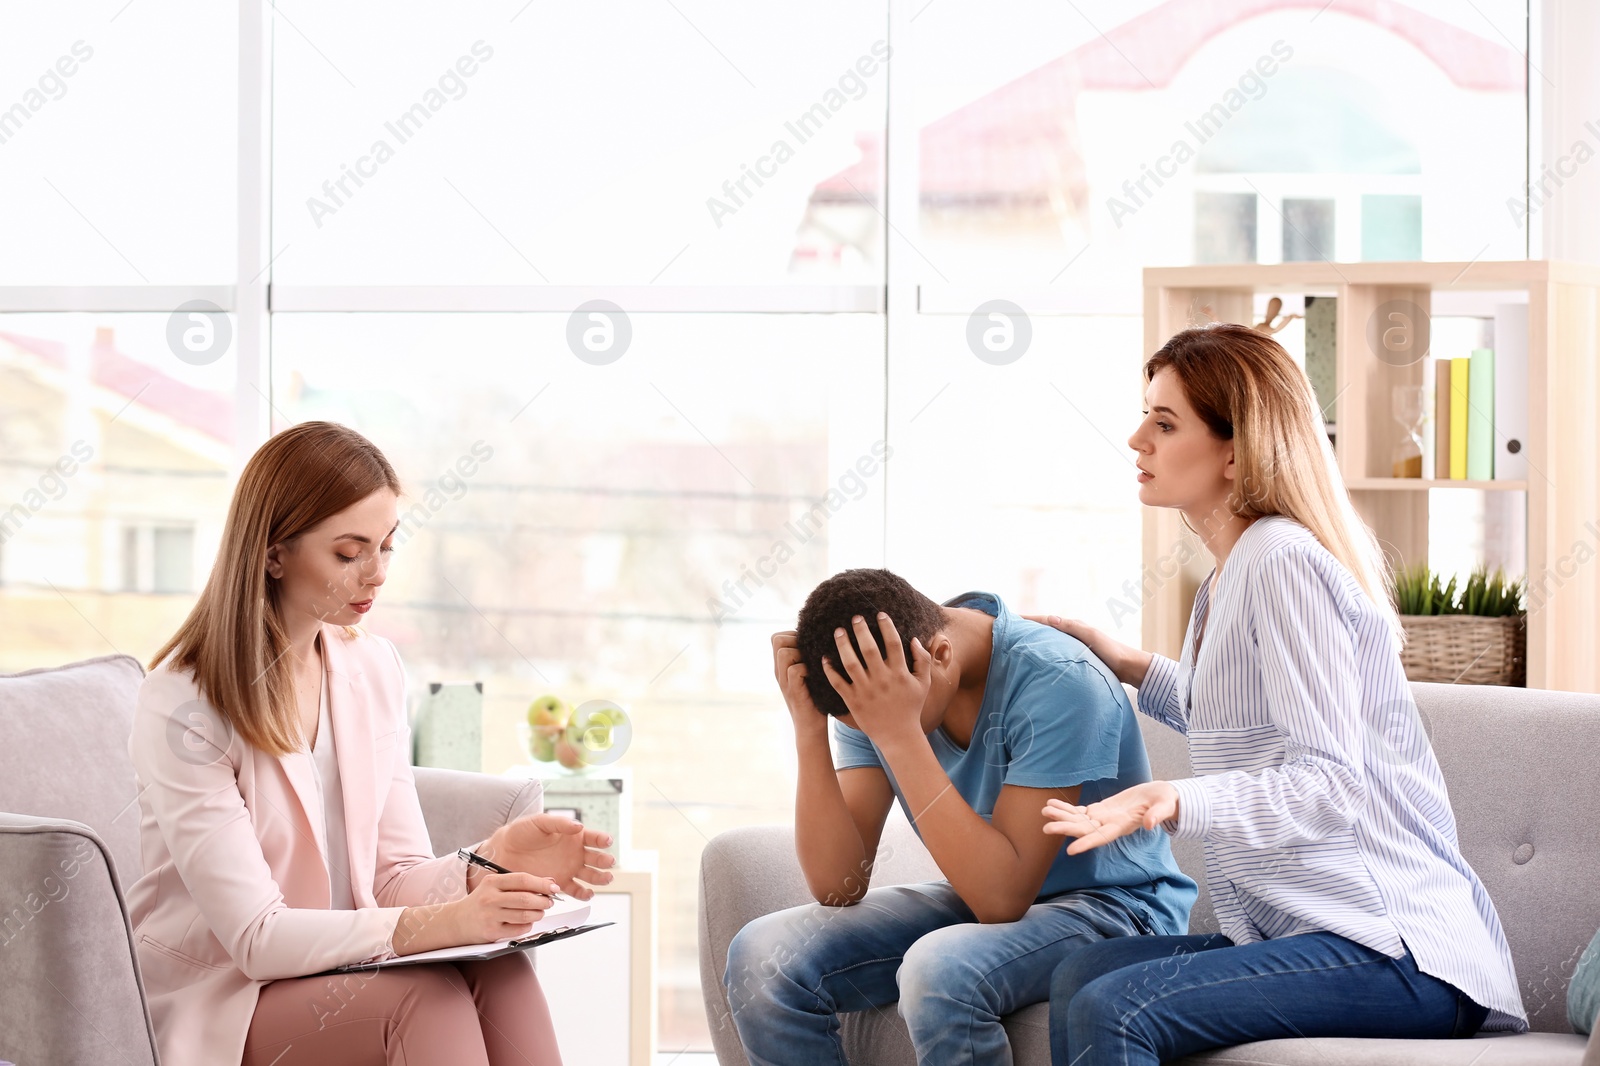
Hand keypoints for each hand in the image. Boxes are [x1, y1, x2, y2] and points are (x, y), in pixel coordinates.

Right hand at [448, 871, 559, 942]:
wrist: (456, 922)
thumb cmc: (481, 902)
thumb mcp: (495, 887)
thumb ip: (519, 883)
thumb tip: (549, 882)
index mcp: (492, 882)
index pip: (522, 879)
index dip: (542, 883)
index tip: (554, 887)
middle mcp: (490, 898)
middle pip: (525, 898)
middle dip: (543, 900)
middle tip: (549, 902)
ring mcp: (490, 916)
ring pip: (524, 915)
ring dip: (538, 914)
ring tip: (540, 912)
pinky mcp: (491, 932)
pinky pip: (518, 930)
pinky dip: (528, 926)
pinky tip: (527, 922)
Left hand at [486, 813, 616, 898]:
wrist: (504, 852)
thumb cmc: (521, 832)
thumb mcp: (539, 822)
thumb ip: (559, 823)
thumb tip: (578, 826)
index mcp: (573, 836)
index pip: (592, 837)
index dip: (602, 839)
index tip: (607, 841)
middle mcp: (574, 853)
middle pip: (596, 858)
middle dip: (604, 861)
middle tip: (608, 862)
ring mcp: (568, 869)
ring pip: (590, 876)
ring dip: (600, 878)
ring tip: (605, 879)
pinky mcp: (559, 884)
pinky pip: (576, 890)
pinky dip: (583, 893)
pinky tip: (588, 893)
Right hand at [773, 631, 828, 740]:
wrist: (811, 727)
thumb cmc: (816, 699)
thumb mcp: (809, 674)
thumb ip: (807, 658)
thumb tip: (821, 638)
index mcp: (782, 666)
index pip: (776, 637)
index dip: (791, 634)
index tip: (806, 644)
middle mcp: (779, 671)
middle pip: (777, 640)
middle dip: (795, 640)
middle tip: (809, 653)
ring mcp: (784, 681)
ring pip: (784, 653)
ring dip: (801, 654)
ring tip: (812, 665)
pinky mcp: (793, 691)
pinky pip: (794, 670)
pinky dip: (807, 669)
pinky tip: (815, 676)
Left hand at [819, 613, 929, 745]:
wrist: (899, 736)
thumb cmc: (911, 708)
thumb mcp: (923, 684)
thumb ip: (922, 660)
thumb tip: (914, 639)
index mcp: (900, 673)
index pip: (892, 643)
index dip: (886, 626)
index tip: (880, 614)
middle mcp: (882, 680)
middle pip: (869, 649)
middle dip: (861, 630)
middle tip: (855, 617)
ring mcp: (866, 690)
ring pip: (850, 663)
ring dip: (843, 645)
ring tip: (838, 631)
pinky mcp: (853, 701)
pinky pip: (838, 683)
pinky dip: (829, 670)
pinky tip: (825, 658)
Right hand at [1022, 613, 1151, 688]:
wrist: (1128, 667)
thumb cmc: (1112, 651)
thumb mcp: (1091, 636)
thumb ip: (1072, 627)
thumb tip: (1049, 618)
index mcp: (1074, 626)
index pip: (1046, 620)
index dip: (1029, 619)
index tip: (1011, 618)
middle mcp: (1072, 633)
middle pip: (1045, 629)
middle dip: (1028, 628)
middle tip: (1009, 630)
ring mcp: (1073, 645)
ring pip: (1049, 640)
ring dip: (1035, 639)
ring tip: (1018, 643)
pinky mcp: (1076, 657)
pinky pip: (1055, 651)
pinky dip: (1044, 650)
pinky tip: (1037, 658)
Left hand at [1041, 781, 1178, 854]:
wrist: (1161, 797)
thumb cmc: (1164, 801)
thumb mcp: (1164, 806)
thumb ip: (1157, 815)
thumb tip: (1149, 824)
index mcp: (1123, 826)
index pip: (1102, 837)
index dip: (1087, 843)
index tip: (1071, 850)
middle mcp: (1110, 825)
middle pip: (1085, 829)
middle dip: (1066, 829)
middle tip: (1045, 828)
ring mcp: (1104, 818)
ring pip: (1079, 820)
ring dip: (1062, 816)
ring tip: (1044, 810)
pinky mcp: (1101, 809)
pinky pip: (1080, 811)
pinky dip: (1066, 808)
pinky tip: (1052, 804)